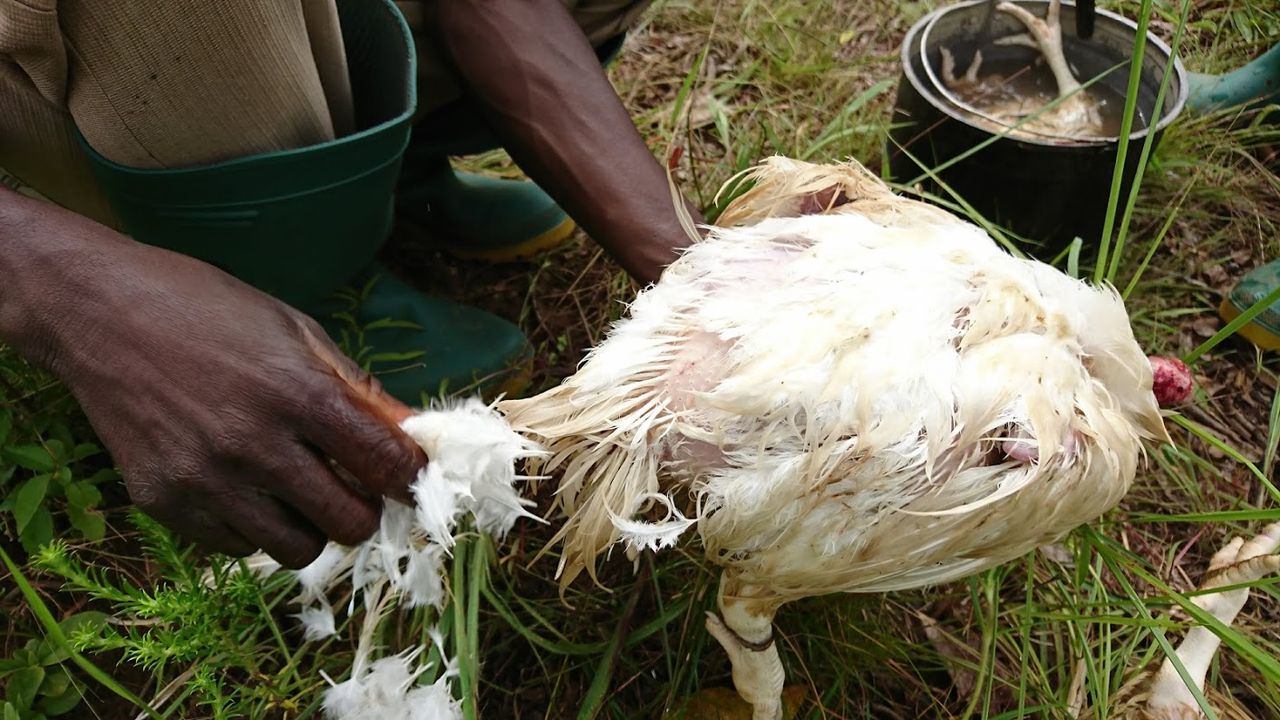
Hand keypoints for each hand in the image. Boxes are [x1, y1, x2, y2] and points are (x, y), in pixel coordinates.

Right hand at [0, 193, 425, 567]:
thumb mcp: (296, 330)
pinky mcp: (163, 502)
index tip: (407, 476)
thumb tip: (413, 436)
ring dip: (310, 525)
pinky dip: (253, 525)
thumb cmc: (206, 309)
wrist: (96, 311)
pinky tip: (242, 484)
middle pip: (349, 523)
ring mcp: (204, 480)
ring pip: (296, 549)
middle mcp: (253, 444)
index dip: (409, 477)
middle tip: (352, 487)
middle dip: (364, 509)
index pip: (385, 465)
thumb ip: (358, 390)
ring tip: (296, 488)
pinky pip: (237, 546)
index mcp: (298, 393)